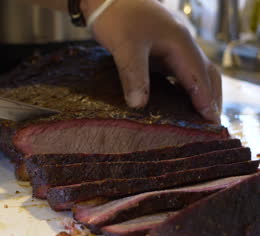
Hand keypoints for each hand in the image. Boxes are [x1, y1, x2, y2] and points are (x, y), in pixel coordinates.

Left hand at [81, 0, 221, 123]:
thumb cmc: (118, 18)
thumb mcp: (125, 47)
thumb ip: (133, 75)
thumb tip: (138, 105)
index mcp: (180, 43)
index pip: (199, 76)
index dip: (205, 99)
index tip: (210, 121)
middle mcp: (181, 44)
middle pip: (206, 73)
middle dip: (211, 97)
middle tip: (210, 123)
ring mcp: (172, 46)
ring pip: (194, 72)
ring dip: (199, 92)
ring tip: (198, 116)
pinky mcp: (160, 49)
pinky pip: (178, 70)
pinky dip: (183, 86)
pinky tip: (176, 100)